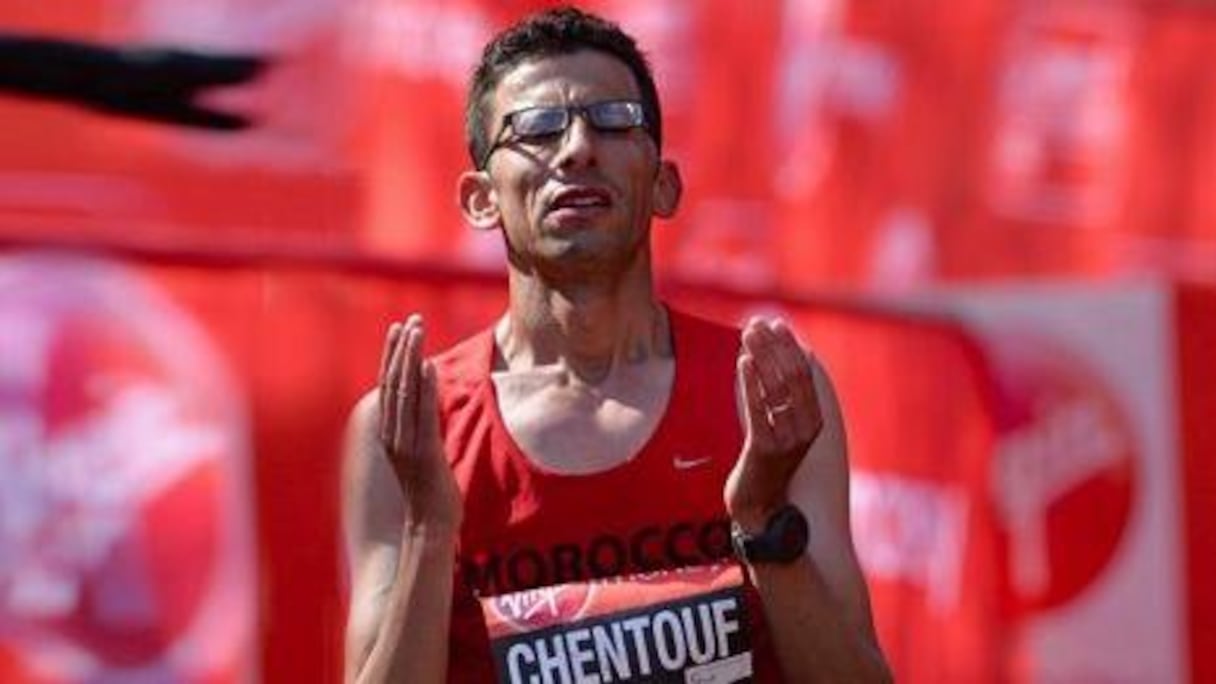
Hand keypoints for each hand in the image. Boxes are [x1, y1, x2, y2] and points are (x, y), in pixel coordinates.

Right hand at [378, 315, 461, 531]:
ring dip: (410, 359)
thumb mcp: (425, 453)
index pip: (389, 387)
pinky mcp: (423, 453)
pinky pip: (423, 414)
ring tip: (416, 331)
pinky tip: (427, 365)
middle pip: (393, 383)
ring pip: (404, 393)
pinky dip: (424, 388)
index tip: (399, 329)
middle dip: (401, 350)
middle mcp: (393, 436)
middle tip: (410, 320)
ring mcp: (406, 444)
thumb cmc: (432, 492)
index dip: (392, 357)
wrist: (431, 527)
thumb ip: (423, 429)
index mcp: (391, 434)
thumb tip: (432, 401)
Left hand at [725, 317, 823, 529]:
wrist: (758, 502)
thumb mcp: (778, 422)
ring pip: (776, 389)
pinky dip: (751, 382)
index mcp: (814, 419)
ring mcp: (788, 440)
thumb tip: (780, 350)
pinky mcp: (767, 449)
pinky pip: (759, 409)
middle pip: (791, 377)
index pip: (805, 373)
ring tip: (747, 335)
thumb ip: (780, 392)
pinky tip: (743, 361)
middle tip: (756, 324)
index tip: (774, 323)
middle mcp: (806, 428)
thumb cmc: (764, 456)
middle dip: (774, 346)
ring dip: (761, 357)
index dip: (789, 346)